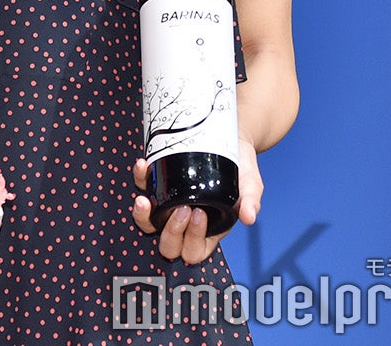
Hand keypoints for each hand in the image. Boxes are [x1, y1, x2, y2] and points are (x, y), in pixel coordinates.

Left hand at [132, 136, 261, 264]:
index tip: (199, 214)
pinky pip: (142, 187)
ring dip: (142, 215)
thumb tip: (249, 217)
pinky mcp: (159, 184)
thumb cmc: (240, 168)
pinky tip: (144, 166)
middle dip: (171, 231)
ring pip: (147, 222)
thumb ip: (250, 201)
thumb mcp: (250, 185)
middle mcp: (186, 221)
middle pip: (168, 244)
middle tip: (182, 208)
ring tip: (146, 200)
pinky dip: (140, 178)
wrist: (230, 140)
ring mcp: (169, 204)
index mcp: (209, 229)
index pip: (195, 250)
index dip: (193, 239)